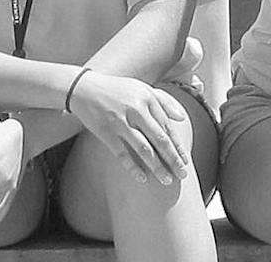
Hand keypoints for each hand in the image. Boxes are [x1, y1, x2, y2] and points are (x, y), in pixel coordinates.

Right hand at [66, 71, 191, 185]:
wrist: (84, 88)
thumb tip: (182, 118)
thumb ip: (164, 102)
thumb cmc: (118, 90)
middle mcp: (137, 110)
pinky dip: (132, 167)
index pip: (168, 127)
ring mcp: (121, 122)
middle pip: (160, 139)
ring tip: (167, 181)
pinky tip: (142, 178)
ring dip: (157, 167)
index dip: (178, 146)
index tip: (186, 161)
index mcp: (148, 99)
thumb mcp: (142, 89)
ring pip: (144, 149)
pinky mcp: (106, 132)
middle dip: (173, 159)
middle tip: (183, 175)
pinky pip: (122, 154)